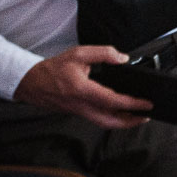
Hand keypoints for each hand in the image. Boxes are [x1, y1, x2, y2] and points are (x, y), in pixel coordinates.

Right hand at [14, 46, 152, 128]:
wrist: (30, 82)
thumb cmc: (53, 69)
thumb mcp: (78, 53)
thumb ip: (103, 53)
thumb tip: (122, 58)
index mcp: (82, 90)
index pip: (111, 101)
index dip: (131, 104)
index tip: (146, 103)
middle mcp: (81, 105)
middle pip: (109, 122)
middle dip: (131, 122)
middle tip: (146, 116)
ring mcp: (79, 112)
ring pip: (104, 123)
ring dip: (122, 122)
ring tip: (138, 116)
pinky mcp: (77, 113)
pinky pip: (98, 119)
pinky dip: (112, 119)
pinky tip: (120, 113)